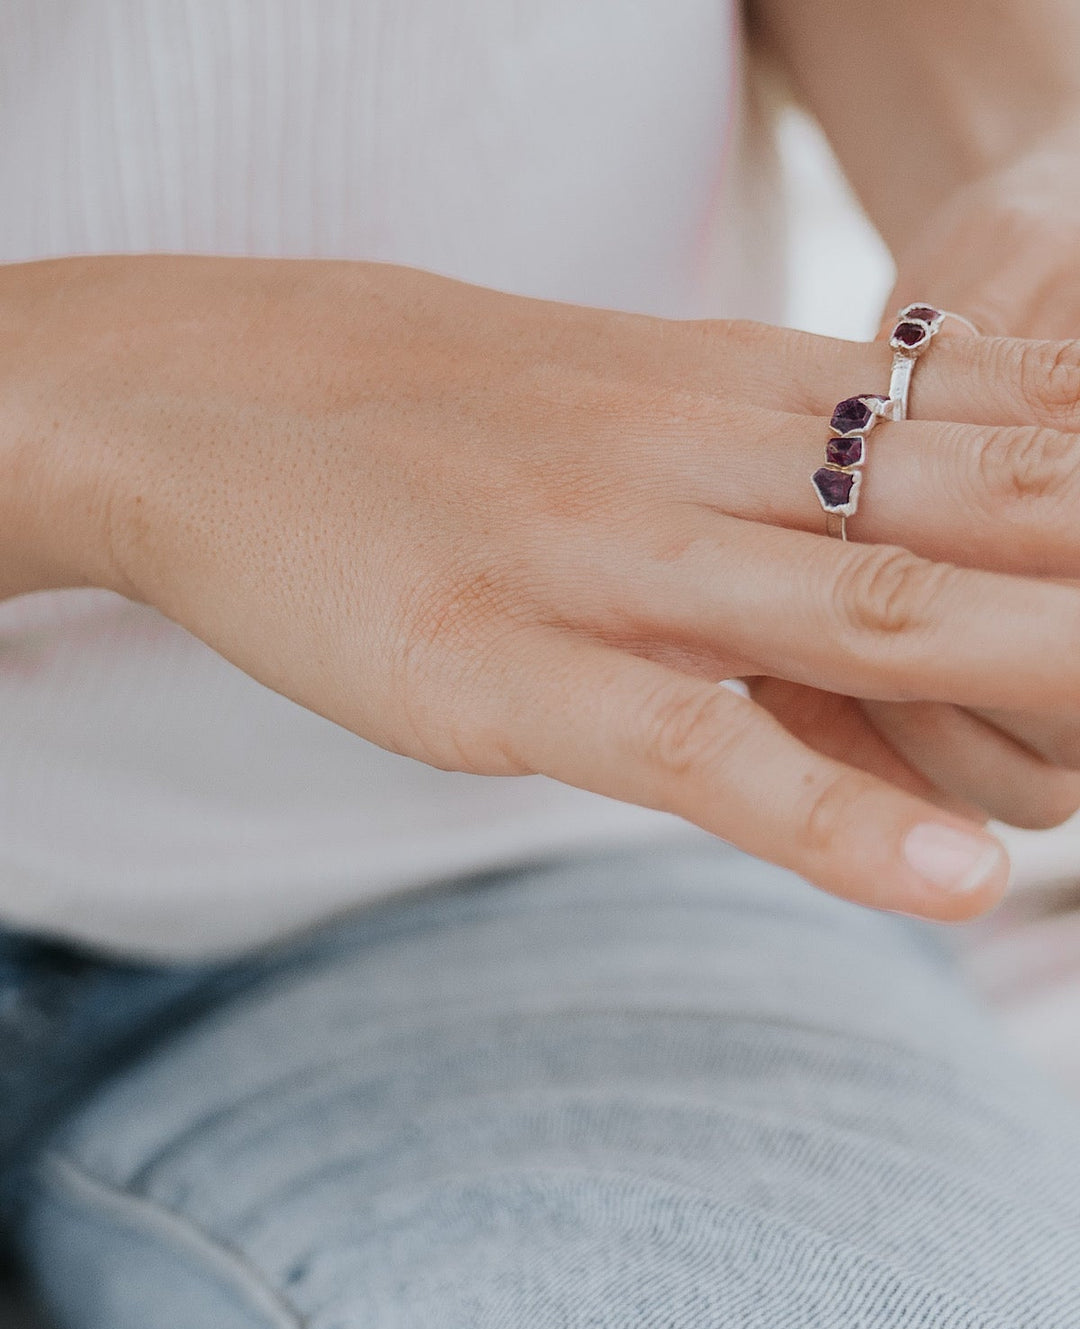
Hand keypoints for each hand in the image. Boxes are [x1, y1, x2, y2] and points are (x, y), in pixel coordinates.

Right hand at [6, 258, 1079, 919]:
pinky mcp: (503, 673)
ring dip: (1051, 665)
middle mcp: (701, 457)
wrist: (205, 392)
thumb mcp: (616, 405)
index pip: (988, 418)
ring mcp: (606, 561)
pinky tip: (956, 880)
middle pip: (979, 507)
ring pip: (875, 612)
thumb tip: (880, 529)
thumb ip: (755, 458)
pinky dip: (835, 816)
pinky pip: (698, 747)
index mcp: (735, 390)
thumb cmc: (420, 416)